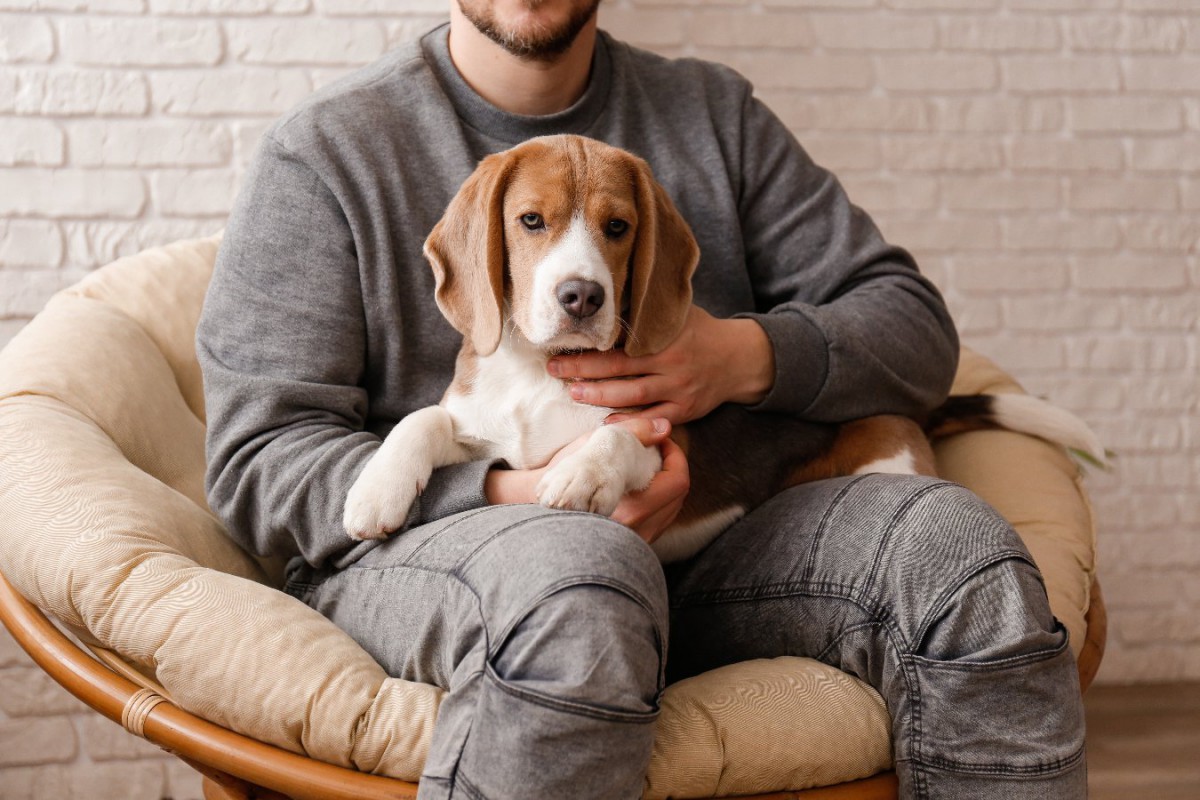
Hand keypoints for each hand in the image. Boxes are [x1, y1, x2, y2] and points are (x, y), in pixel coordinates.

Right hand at [485, 418, 689, 543]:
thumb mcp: (592, 446)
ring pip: (670, 509)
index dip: (676, 456)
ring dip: (666, 485)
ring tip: (648, 467)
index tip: (662, 442)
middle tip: (658, 450)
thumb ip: (632, 433)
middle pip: (677, 495)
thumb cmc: (561, 478)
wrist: (536, 515)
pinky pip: (658, 521)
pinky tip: (639, 487)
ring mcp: (635, 543)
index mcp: (629, 510)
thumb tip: (665, 427)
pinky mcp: (631, 547)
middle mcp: (636, 532)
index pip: (676, 481)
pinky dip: (657, 501)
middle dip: (672, 469)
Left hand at [547, 306, 774, 425]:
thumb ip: (646, 311)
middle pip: (620, 369)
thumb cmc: (699, 331)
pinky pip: (653, 418)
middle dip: (583, 371)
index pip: (620, 343)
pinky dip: (629, 421)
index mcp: (666, 337)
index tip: (563, 345)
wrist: (739, 358)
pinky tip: (606, 423)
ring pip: (632, 397)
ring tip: (572, 393)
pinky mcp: (685, 410)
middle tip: (554, 370)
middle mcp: (671, 363)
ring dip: (599, 396)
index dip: (591, 348)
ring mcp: (679, 389)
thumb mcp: (677, 313)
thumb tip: (607, 296)